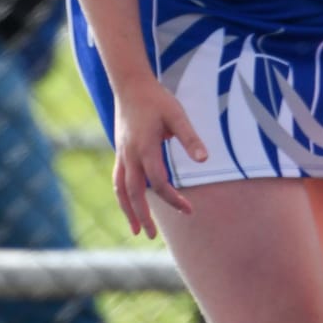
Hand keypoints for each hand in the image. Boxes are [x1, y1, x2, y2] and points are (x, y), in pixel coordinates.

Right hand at [109, 78, 207, 238]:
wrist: (130, 85)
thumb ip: (190, 138)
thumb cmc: (157, 100)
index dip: (173, 198)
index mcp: (145, 147)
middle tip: (152, 236)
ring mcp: (121, 154)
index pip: (158, 182)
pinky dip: (122, 197)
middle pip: (134, 192)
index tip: (189, 209)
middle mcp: (129, 155)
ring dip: (128, 211)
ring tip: (136, 230)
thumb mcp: (177, 115)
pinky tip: (130, 206)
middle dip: (144, 215)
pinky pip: (118, 180)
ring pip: (121, 189)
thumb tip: (204, 160)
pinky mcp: (119, 153)